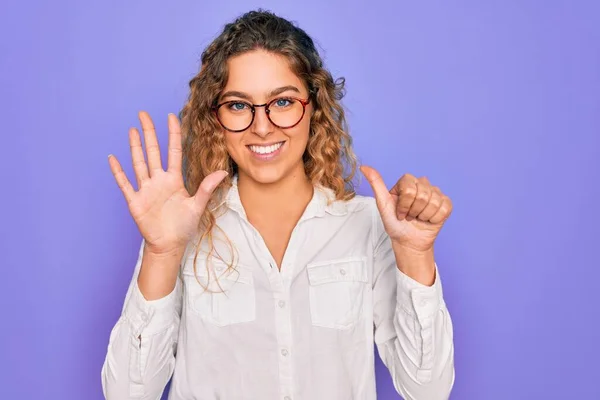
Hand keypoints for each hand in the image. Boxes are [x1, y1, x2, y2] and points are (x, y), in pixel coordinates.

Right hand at [108, 111, 227, 255]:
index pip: (173, 151)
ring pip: (139, 163)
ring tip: (132, 129)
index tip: (171, 117)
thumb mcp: (197, 206)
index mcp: (174, 179)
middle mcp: (159, 181)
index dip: (172, 134)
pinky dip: (118, 172)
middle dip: (149, 133)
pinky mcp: (135, 201)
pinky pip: (125, 183)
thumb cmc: (183, 226)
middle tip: (144, 113)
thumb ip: (207, 188)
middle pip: (153, 151)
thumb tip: (222, 172)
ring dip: (135, 147)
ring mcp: (146, 189)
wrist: (169, 245)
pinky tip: (113, 158)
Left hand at [360, 165, 452, 252]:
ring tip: (418, 218)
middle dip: (414, 211)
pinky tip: (429, 220)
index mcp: (406, 182)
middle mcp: (422, 184)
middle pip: (423, 195)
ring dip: (423, 216)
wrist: (408, 241)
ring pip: (434, 202)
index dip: (404, 205)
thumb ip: (376, 184)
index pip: (409, 188)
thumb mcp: (383, 204)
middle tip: (409, 216)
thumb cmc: (395, 223)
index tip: (399, 213)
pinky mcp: (445, 204)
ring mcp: (435, 193)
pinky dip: (435, 218)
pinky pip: (444, 208)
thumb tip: (364, 167)